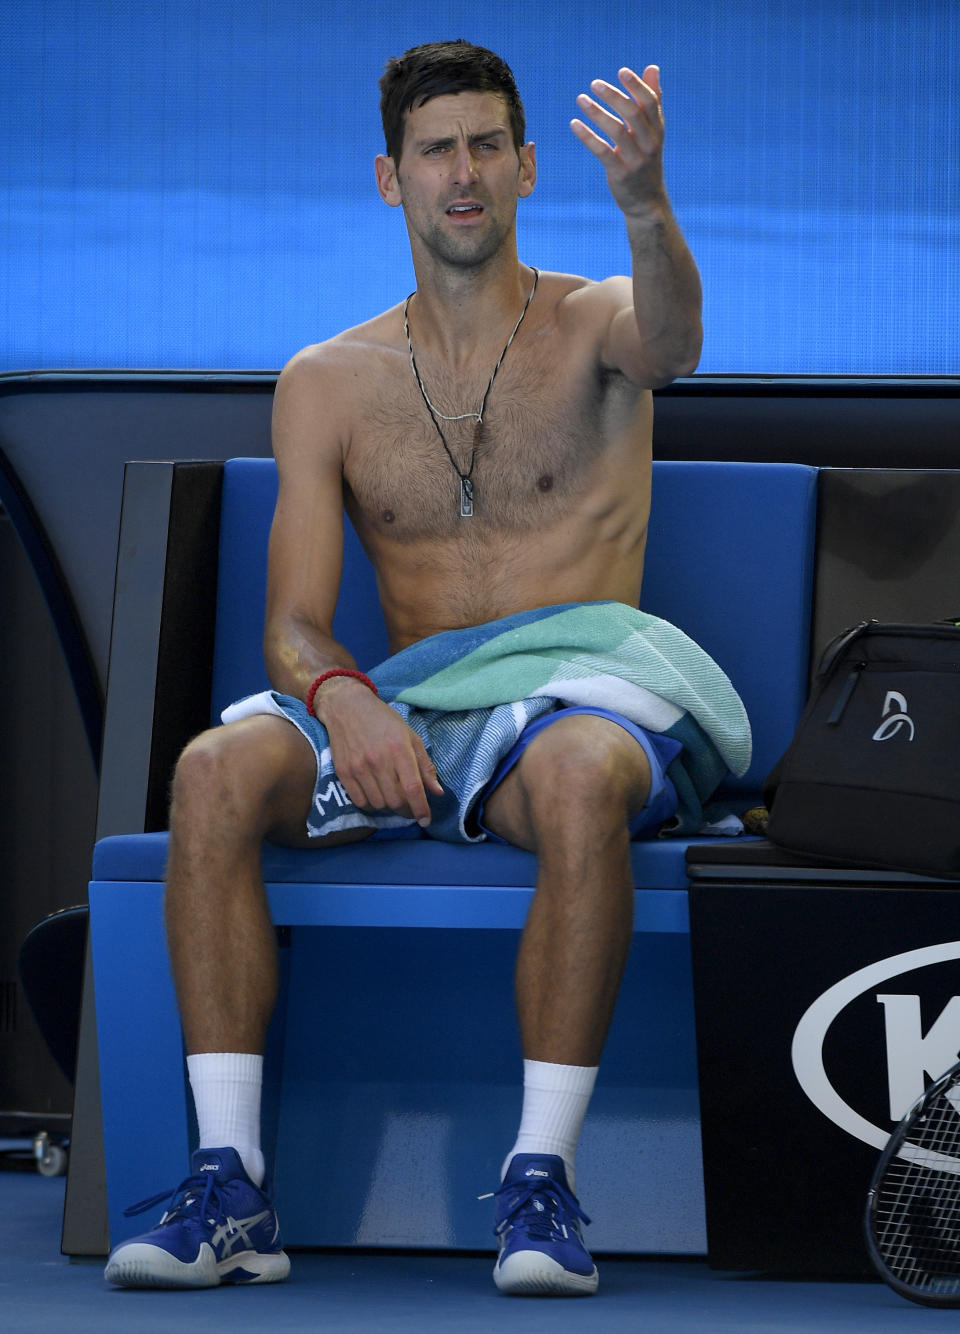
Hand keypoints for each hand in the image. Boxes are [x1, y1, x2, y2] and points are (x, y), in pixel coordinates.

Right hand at [312, 678, 443, 826]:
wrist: (347, 707)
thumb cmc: (383, 720)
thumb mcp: (410, 736)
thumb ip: (424, 765)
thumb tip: (437, 792)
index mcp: (399, 749)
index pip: (413, 789)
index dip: (422, 809)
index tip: (426, 820)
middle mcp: (378, 760)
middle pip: (396, 801)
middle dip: (407, 810)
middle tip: (410, 807)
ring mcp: (358, 767)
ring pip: (378, 804)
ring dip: (389, 807)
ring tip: (392, 798)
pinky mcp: (343, 772)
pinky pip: (360, 801)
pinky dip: (371, 804)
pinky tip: (376, 795)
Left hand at [570, 65, 665, 216]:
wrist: (647, 202)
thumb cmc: (646, 160)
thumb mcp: (652, 132)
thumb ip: (652, 101)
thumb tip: (653, 68)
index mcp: (658, 130)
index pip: (651, 103)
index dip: (637, 86)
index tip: (621, 71)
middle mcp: (650, 144)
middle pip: (633, 114)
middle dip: (614, 96)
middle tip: (594, 83)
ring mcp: (635, 160)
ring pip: (616, 131)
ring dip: (597, 113)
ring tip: (580, 98)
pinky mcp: (620, 174)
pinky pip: (602, 152)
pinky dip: (588, 137)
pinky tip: (574, 124)